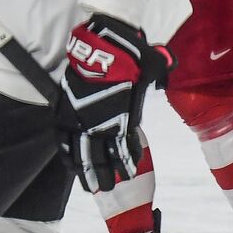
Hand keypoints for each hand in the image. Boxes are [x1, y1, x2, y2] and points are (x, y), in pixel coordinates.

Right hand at [55, 15, 173, 192]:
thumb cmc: (131, 55)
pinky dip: (66, 155)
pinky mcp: (64, 112)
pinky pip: (63, 140)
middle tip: (107, 188)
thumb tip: (169, 64)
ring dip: (85, 171)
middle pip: (101, 158)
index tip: (129, 173)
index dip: (127, 162)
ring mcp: (80, 119)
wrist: (104, 44)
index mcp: (122, 119)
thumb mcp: (151, 66)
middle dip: (105, 175)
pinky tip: (69, 166)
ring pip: (80, 154)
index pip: (124, 148)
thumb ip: (158, 73)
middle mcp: (101, 124)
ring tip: (89, 186)